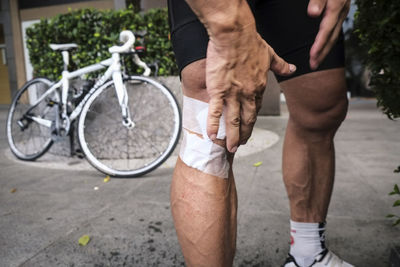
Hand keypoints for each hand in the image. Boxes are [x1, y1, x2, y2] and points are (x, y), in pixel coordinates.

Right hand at [206, 27, 294, 152]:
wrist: (235, 35)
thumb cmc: (251, 42)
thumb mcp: (270, 54)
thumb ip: (281, 65)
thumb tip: (293, 68)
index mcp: (259, 87)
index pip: (256, 108)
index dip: (252, 120)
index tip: (248, 127)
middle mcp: (248, 94)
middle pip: (247, 119)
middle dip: (244, 134)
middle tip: (240, 144)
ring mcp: (233, 94)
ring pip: (233, 120)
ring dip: (232, 137)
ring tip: (230, 148)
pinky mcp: (219, 90)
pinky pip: (215, 111)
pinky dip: (213, 124)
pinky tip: (211, 135)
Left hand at [308, 0, 349, 68]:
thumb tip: (312, 13)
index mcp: (335, 7)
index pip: (326, 31)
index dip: (319, 45)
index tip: (312, 57)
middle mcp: (341, 12)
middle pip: (332, 37)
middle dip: (322, 53)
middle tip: (313, 66)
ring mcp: (342, 12)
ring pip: (334, 35)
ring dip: (325, 49)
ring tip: (316, 61)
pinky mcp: (340, 11)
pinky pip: (335, 30)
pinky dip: (328, 41)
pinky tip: (323, 46)